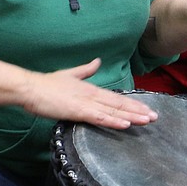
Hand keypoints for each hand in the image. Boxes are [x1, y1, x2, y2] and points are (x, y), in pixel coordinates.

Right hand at [19, 58, 157, 129]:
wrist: (31, 87)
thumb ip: (86, 70)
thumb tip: (98, 61)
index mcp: (92, 89)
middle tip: (155, 117)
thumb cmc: (48, 84)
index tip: (147, 108)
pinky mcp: (78, 111)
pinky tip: (124, 124)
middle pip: (120, 104)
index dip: (133, 103)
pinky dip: (113, 121)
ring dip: (131, 116)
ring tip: (147, 120)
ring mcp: (86, 103)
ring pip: (113, 111)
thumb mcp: (71, 75)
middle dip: (138, 111)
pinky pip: (99, 117)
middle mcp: (93, 95)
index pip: (117, 98)